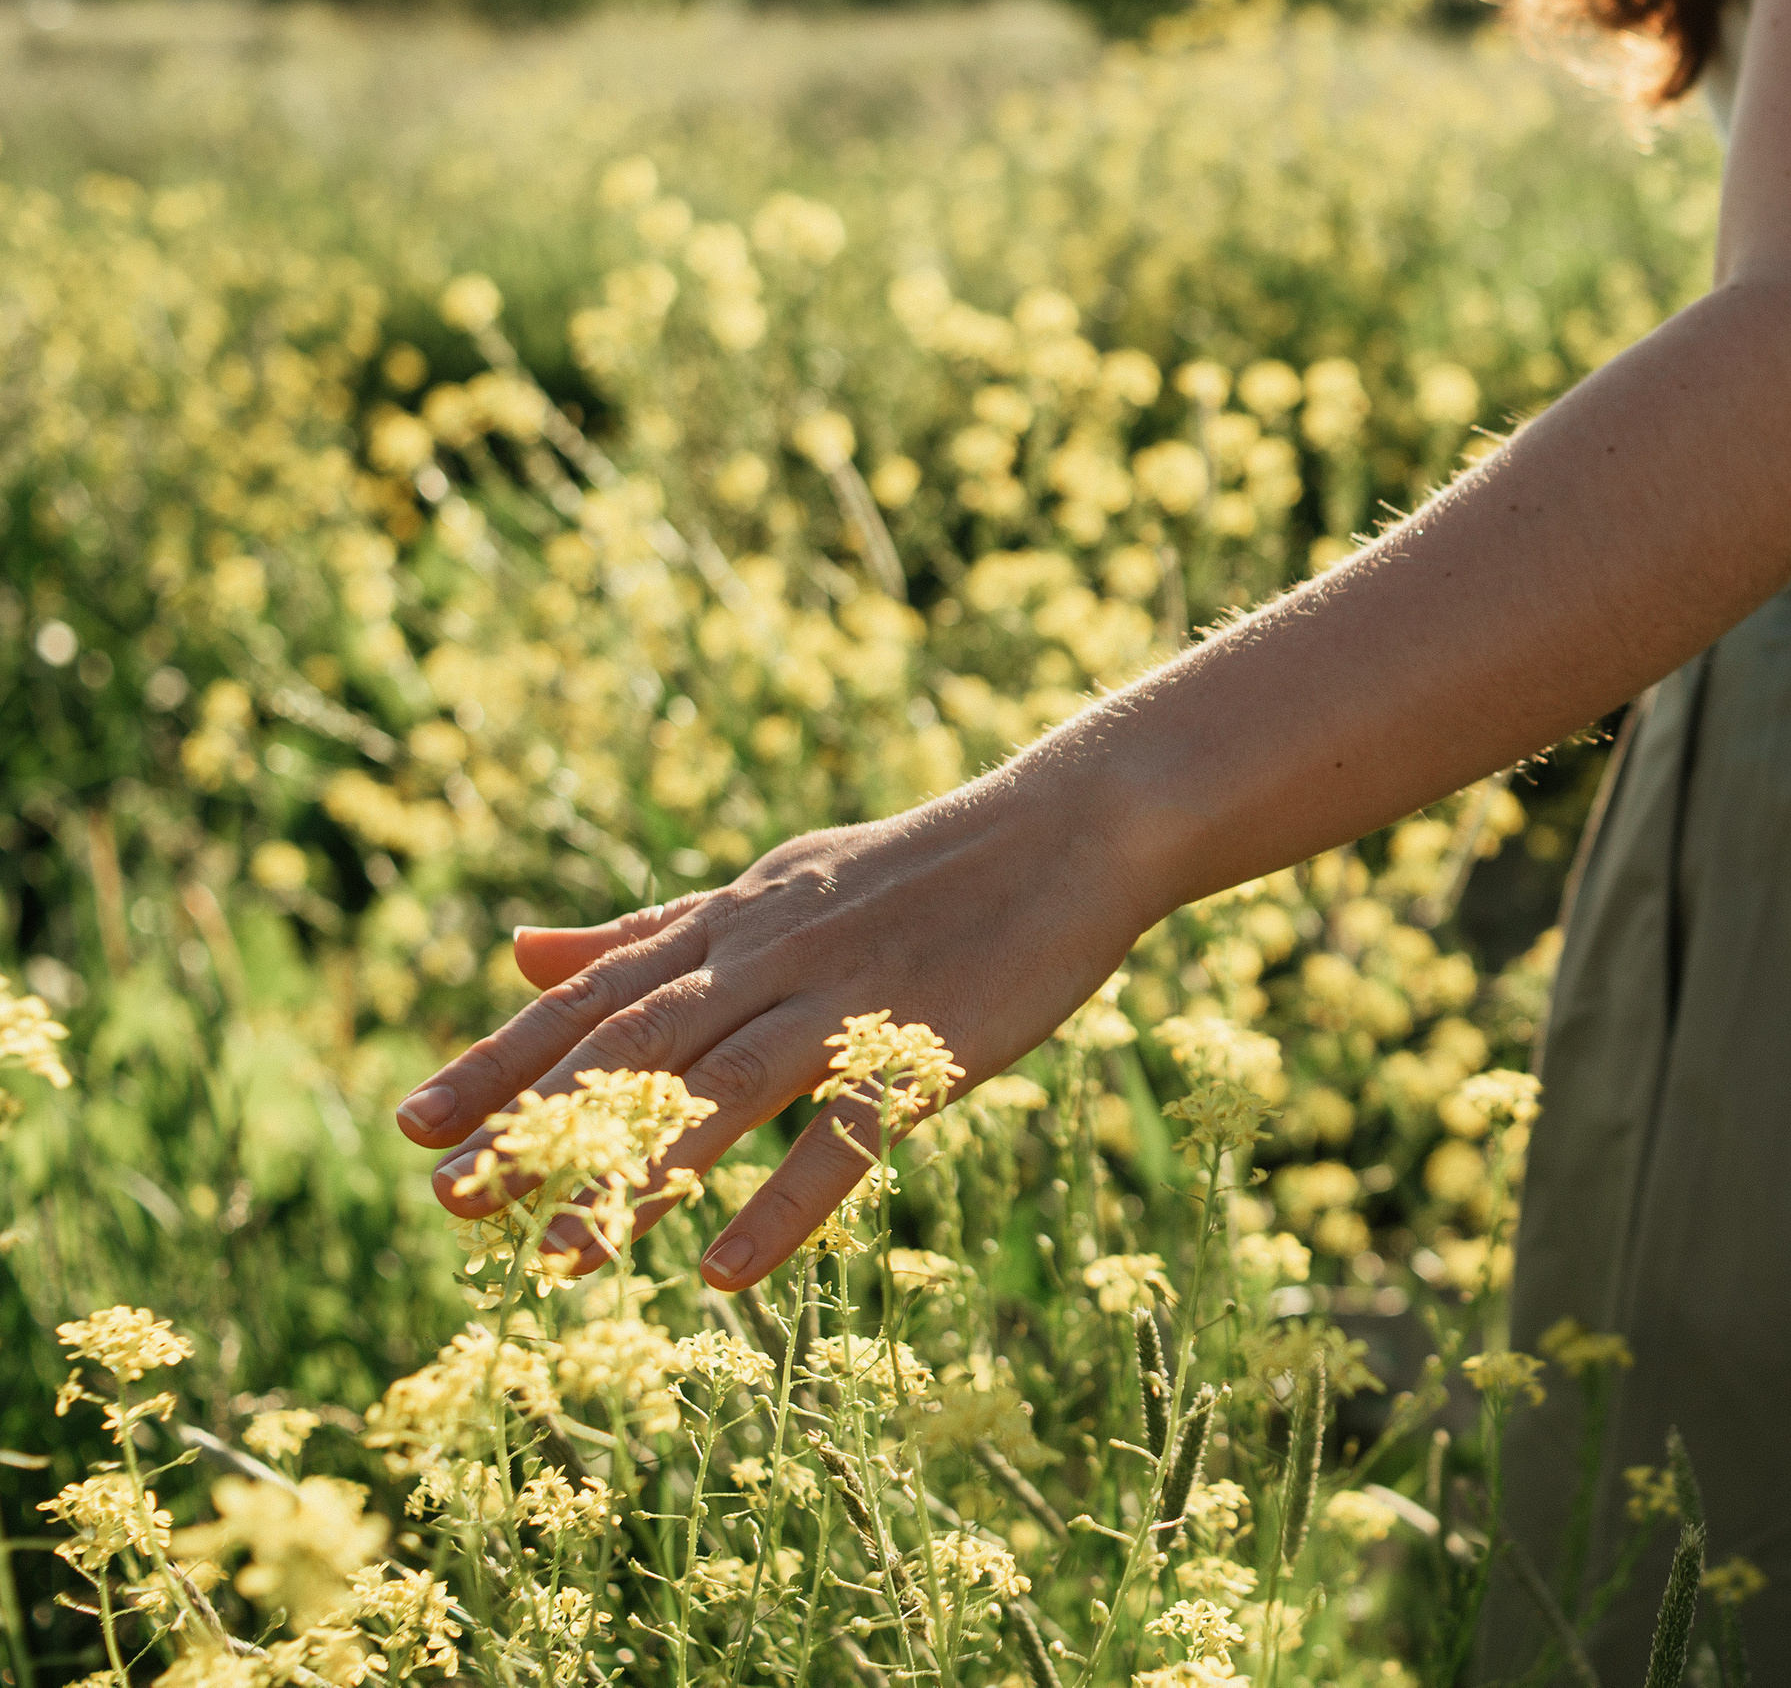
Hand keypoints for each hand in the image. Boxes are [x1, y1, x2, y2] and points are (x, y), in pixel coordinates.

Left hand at [392, 769, 1149, 1290]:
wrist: (1067, 829)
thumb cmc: (921, 867)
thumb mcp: (770, 885)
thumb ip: (648, 931)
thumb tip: (519, 950)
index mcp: (730, 922)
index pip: (595, 995)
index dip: (501, 1060)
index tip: (413, 1126)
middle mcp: (770, 956)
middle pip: (635, 1044)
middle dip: (537, 1123)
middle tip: (450, 1200)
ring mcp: (848, 999)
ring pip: (722, 1090)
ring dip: (636, 1176)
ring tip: (557, 1260)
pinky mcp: (927, 1045)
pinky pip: (847, 1133)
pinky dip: (784, 1200)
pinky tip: (723, 1270)